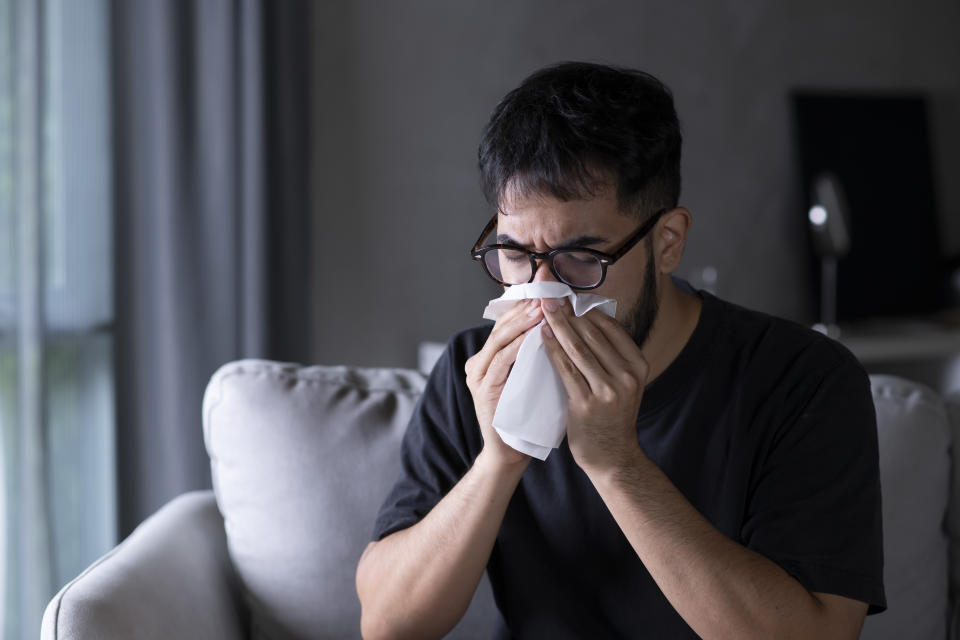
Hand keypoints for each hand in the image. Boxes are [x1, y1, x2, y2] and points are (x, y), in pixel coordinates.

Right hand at [464, 299, 540, 466]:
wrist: (513, 452)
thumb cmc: (529, 414)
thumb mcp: (535, 376)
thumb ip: (539, 352)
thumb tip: (565, 324)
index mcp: (489, 356)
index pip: (509, 321)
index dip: (528, 302)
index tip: (549, 286)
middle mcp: (479, 362)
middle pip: (502, 325)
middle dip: (526, 305)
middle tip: (547, 289)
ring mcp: (478, 376)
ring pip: (500, 340)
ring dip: (522, 322)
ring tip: (543, 307)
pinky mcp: (482, 391)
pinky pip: (501, 363)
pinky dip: (517, 347)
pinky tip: (534, 336)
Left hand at [540, 298, 648, 474]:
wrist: (612, 456)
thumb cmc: (612, 415)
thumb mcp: (623, 381)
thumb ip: (611, 354)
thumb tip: (587, 316)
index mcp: (638, 365)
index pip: (610, 327)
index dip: (586, 308)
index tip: (567, 294)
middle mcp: (627, 376)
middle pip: (592, 334)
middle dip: (568, 311)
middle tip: (549, 295)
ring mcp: (608, 391)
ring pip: (578, 348)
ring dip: (557, 325)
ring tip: (542, 309)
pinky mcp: (587, 404)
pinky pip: (565, 369)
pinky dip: (552, 349)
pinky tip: (541, 336)